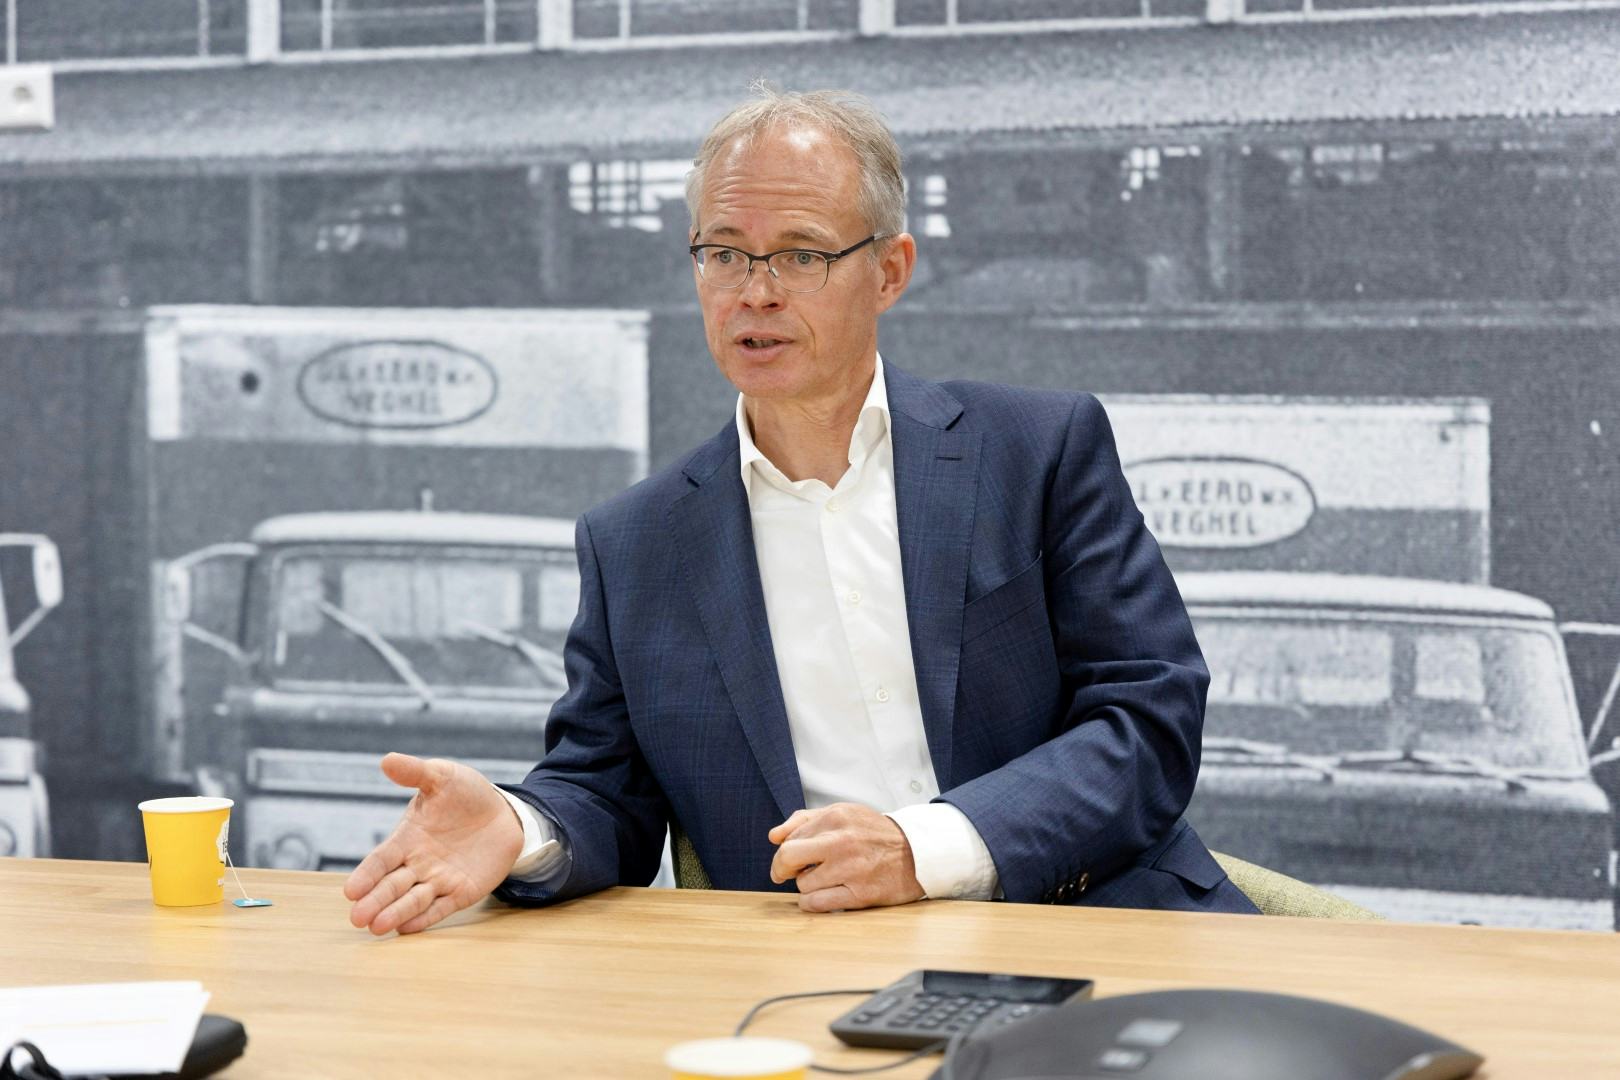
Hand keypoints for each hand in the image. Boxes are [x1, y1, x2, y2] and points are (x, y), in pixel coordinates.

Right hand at [343, 752, 524, 935]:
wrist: (503, 812)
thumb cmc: (465, 793)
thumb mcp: (442, 777)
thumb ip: (415, 772)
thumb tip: (387, 760)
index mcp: (407, 838)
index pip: (381, 859)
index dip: (366, 874)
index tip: (350, 890)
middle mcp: (418, 863)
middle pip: (392, 885)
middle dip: (375, 901)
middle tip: (357, 918)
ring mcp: (439, 880)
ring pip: (413, 900)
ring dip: (395, 913)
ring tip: (377, 927)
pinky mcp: (462, 892)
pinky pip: (441, 908)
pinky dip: (425, 918)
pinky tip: (407, 928)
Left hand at [768, 803, 925, 912]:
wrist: (917, 852)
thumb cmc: (872, 833)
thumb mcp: (842, 813)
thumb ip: (804, 820)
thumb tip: (773, 837)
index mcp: (836, 817)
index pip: (789, 837)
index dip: (785, 851)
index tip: (792, 859)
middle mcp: (842, 841)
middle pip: (787, 857)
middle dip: (780, 868)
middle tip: (784, 874)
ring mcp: (851, 869)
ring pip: (802, 884)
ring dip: (807, 885)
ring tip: (825, 879)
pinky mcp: (860, 895)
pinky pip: (816, 904)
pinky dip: (812, 902)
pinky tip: (824, 895)